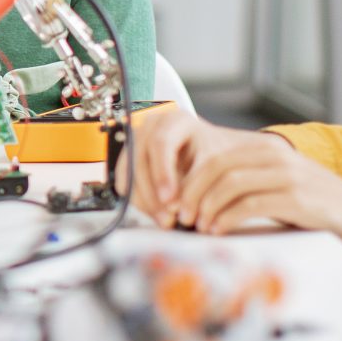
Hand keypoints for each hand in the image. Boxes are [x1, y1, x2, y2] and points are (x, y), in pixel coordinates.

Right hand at [128, 106, 259, 225]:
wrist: (210, 154)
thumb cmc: (215, 155)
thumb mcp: (214, 162)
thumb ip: (196, 182)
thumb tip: (176, 207)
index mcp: (174, 120)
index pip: (160, 143)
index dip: (162, 173)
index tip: (170, 199)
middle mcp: (150, 127)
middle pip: (139, 160)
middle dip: (151, 193)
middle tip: (168, 217)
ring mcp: (137, 144)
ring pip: (128, 174)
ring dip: (145, 202)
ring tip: (165, 220)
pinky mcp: (130, 162)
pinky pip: (126, 184)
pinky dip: (141, 202)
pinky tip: (158, 214)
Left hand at [174, 142, 341, 275]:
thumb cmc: (313, 206)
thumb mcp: (278, 183)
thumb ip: (247, 183)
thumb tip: (201, 202)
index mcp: (268, 149)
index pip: (216, 159)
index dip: (191, 182)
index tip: (179, 203)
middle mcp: (276, 156)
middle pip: (218, 169)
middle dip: (193, 194)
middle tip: (181, 216)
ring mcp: (287, 175)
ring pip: (230, 184)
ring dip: (207, 207)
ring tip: (198, 225)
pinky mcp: (296, 198)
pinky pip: (250, 205)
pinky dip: (226, 218)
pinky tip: (218, 230)